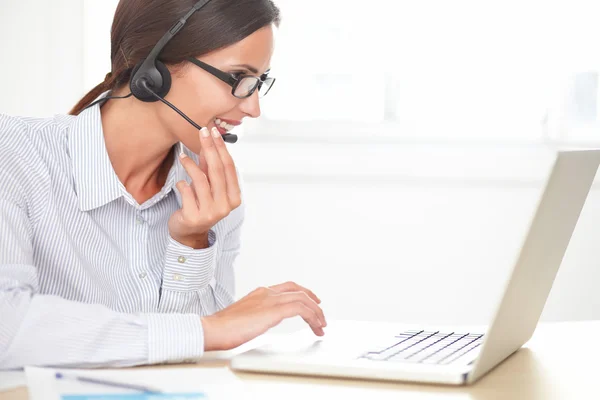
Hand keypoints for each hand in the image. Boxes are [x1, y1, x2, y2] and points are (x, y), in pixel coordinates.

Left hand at [169, 127, 240, 247]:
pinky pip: (186, 191)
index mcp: (234, 198)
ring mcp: (210, 212)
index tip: (214, 133)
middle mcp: (225, 206)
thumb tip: (208, 146)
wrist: (189, 233)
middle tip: (202, 132)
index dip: (221, 148)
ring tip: (182, 156)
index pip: (229, 168)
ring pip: (200, 179)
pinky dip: (182, 184)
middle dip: (209, 148)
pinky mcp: (193, 216)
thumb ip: (210, 170)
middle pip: (217, 170)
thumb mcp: (209, 187)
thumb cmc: (201, 207)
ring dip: (190, 164)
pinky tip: (180, 183)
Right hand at [200, 281, 326, 350]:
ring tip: (321, 326)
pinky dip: (312, 316)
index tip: (311, 301)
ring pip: (303, 299)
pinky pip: (301, 309)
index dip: (302, 292)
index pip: (287, 287)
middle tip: (322, 316)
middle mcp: (267, 293)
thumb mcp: (243, 318)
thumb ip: (255, 317)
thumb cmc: (222, 328)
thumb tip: (260, 323)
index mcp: (259, 293)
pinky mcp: (274, 310)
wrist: (213, 329)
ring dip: (316, 313)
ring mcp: (270, 300)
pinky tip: (315, 326)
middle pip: (298, 291)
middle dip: (314, 303)